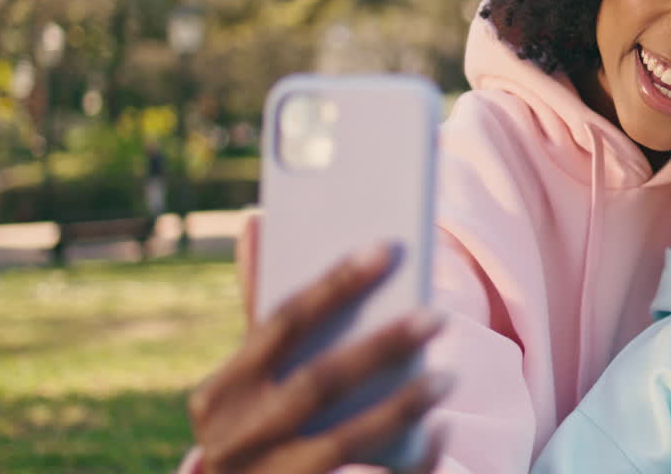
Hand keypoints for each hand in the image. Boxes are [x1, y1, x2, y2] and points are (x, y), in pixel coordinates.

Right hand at [189, 241, 452, 472]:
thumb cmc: (259, 428)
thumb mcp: (249, 381)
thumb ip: (266, 313)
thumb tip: (257, 220)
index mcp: (221, 393)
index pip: (281, 323)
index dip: (335, 284)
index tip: (387, 249)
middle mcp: (232, 441)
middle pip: (316, 383)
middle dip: (380, 345)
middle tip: (439, 316)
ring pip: (339, 445)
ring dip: (400, 406)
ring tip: (449, 375)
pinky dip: (407, 460)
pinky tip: (440, 432)